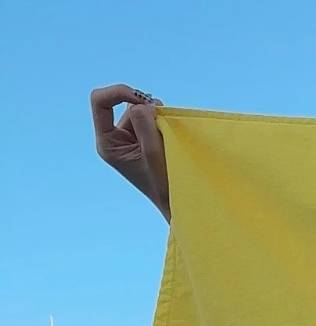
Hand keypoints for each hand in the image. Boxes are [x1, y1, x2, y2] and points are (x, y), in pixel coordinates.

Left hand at [90, 84, 170, 220]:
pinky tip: (168, 140)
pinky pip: (148, 118)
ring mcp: (126, 139)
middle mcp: (112, 139)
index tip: (144, 101)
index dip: (120, 92)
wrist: (177, 206)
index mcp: (107, 143)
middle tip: (164, 125)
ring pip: (138, 111)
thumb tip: (143, 104)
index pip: (100, 101)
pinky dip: (160, 123)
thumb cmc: (165, 186)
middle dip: (145, 111)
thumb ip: (144, 124)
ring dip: (155, 119)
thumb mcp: (154, 154)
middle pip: (124, 106)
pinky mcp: (140, 140)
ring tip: (167, 142)